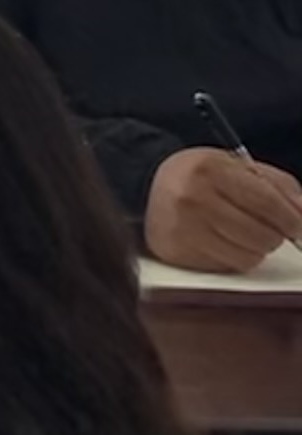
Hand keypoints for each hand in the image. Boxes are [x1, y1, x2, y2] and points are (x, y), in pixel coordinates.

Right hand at [147, 145, 301, 271]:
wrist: (147, 187)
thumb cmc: (202, 176)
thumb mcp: (239, 167)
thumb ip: (279, 188)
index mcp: (209, 169)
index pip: (268, 203)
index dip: (292, 219)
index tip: (299, 226)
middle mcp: (191, 198)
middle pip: (262, 235)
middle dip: (274, 235)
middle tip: (268, 228)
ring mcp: (181, 228)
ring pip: (249, 257)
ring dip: (255, 249)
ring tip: (243, 234)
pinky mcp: (175, 252)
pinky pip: (227, 267)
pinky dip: (234, 257)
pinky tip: (222, 241)